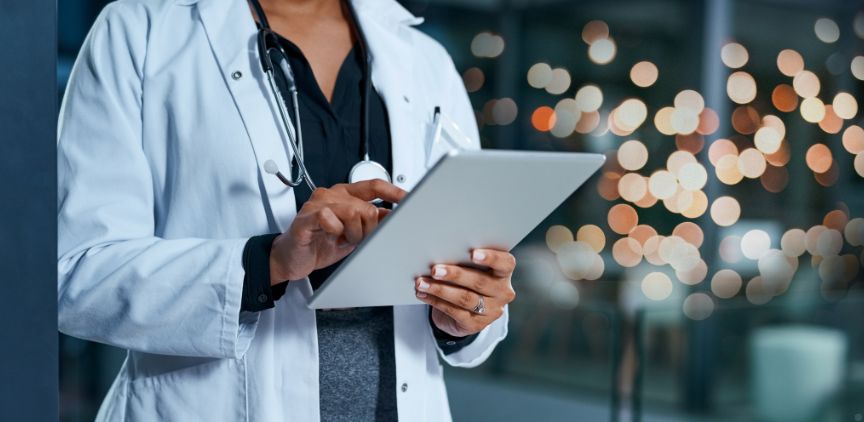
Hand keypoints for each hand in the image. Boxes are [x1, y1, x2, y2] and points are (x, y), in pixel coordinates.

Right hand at [269, 180, 405, 283]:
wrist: (291, 259)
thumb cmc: (320, 243)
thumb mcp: (354, 234)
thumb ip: (372, 222)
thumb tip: (396, 217)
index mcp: (346, 195)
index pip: (374, 186)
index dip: (394, 192)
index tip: (409, 200)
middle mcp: (332, 194)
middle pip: (367, 206)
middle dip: (369, 229)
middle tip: (359, 240)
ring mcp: (318, 203)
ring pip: (352, 211)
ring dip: (353, 233)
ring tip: (343, 240)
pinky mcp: (306, 216)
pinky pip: (329, 218)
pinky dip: (335, 231)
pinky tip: (329, 237)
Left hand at [415, 249, 515, 336]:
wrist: (464, 312)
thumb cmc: (467, 280)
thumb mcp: (471, 269)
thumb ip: (464, 261)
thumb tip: (441, 253)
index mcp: (504, 273)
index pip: (505, 263)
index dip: (491, 258)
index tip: (473, 253)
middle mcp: (502, 292)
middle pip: (480, 281)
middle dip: (455, 275)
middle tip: (435, 270)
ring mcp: (492, 311)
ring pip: (465, 298)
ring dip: (440, 290)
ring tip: (422, 283)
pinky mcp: (476, 325)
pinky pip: (455, 312)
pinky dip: (436, 302)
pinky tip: (423, 294)